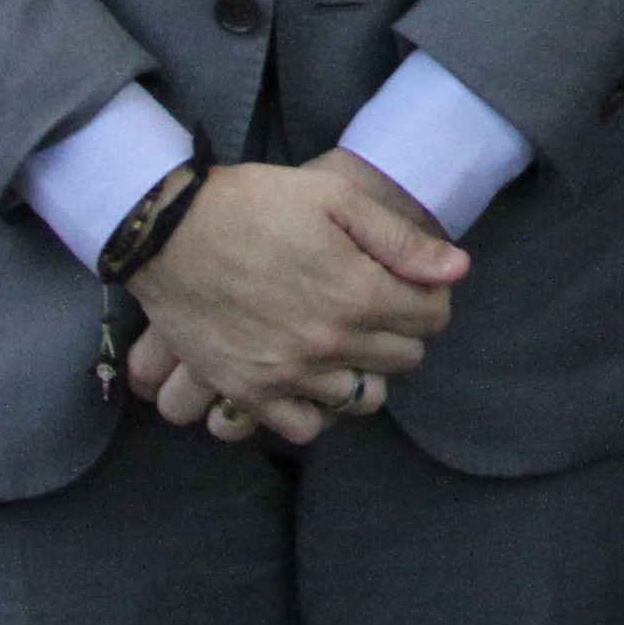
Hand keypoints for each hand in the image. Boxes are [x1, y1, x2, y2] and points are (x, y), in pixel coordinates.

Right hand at [123, 151, 463, 443]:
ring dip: (366, 370)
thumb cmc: (254, 203)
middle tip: (379, 306)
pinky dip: (317, 409)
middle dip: (403, 330)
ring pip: (363, 398)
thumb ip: (400, 238)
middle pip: (404, 357)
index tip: (413, 282)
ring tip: (349, 342)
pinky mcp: (249, 391)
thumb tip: (457, 269)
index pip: (432, 315)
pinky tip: (312, 377)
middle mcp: (330, 343)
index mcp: (358, 292)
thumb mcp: (335, 197)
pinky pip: (305, 427)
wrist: (166, 232)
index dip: (430, 295)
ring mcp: (289, 374)